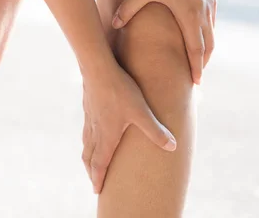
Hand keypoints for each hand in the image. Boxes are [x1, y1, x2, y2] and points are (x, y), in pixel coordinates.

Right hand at [81, 63, 176, 193]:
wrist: (97, 68)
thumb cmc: (120, 91)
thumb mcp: (141, 112)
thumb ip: (156, 131)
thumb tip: (173, 147)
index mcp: (106, 136)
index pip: (100, 164)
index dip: (98, 179)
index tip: (97, 190)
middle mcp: (95, 130)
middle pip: (89, 156)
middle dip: (91, 170)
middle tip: (94, 180)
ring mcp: (90, 118)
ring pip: (86, 142)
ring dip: (88, 155)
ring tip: (91, 160)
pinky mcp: (88, 106)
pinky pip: (86, 128)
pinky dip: (88, 138)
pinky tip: (94, 130)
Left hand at [112, 0, 217, 84]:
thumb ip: (128, 7)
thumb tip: (112, 24)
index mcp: (189, 16)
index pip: (195, 50)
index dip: (196, 68)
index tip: (196, 83)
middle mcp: (203, 13)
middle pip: (208, 45)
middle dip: (203, 62)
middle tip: (198, 76)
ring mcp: (210, 3)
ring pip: (212, 31)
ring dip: (207, 46)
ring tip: (201, 57)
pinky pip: (212, 17)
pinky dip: (208, 29)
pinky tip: (202, 29)